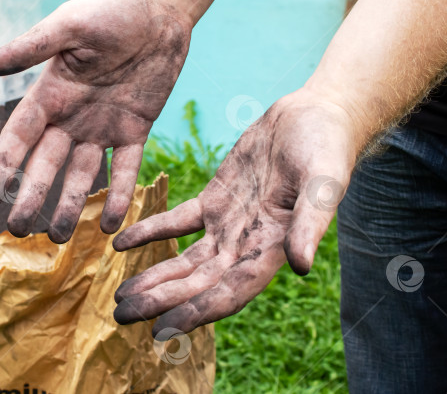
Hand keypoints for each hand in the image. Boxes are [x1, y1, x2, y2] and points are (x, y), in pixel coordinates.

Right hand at [0, 0, 192, 242]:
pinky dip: (120, 195)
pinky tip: (110, 225)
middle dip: (31, 197)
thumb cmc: (110, 10)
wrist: (159, 10)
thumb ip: (31, 47)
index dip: (0, 168)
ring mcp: (103, 126)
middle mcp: (71, 116)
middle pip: (45, 165)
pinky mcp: (135, 129)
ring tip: (59, 237)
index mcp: (50, 94)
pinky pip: (125, 168)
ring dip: (70, 205)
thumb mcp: (68, 25)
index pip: (17, 139)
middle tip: (20, 231)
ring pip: (82, 175)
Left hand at [111, 90, 358, 333]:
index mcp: (272, 247)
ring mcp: (226, 223)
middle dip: (161, 301)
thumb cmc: (326, 148)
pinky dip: (149, 232)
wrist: (314, 117)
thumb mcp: (323, 182)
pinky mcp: (213, 199)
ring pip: (184, 260)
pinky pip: (176, 221)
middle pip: (197, 283)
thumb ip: (309, 223)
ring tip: (120, 298)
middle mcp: (245, 244)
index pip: (228, 292)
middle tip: (121, 316)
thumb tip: (301, 266)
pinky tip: (121, 244)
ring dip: (154, 278)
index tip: (162, 330)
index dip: (195, 312)